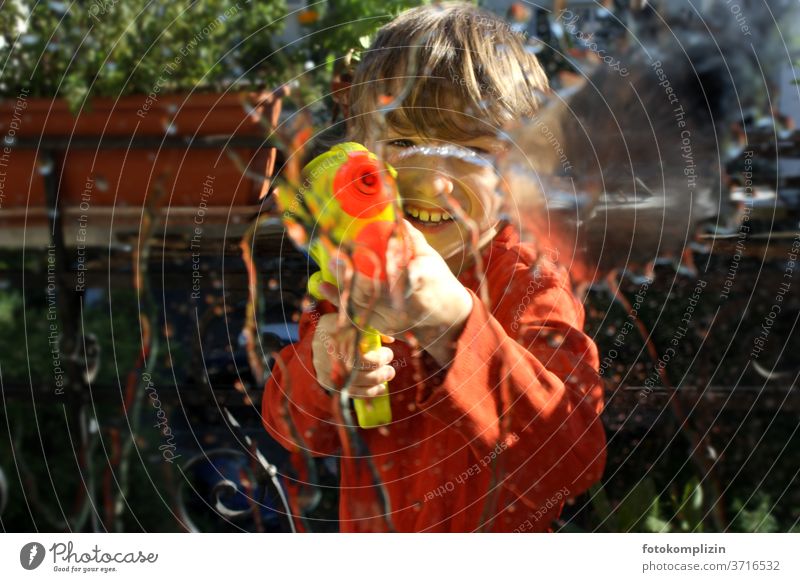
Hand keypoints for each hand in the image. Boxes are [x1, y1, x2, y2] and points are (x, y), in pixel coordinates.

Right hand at [311, 313, 396, 397]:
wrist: (311, 345)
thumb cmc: (334, 330)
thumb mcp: (348, 321)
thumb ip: (369, 329)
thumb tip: (390, 339)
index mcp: (338, 340)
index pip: (362, 355)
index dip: (379, 357)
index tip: (387, 353)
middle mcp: (333, 358)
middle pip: (361, 371)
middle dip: (380, 372)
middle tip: (390, 369)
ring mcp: (331, 372)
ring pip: (357, 383)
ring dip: (377, 382)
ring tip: (387, 377)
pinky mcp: (331, 384)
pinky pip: (352, 392)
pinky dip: (368, 393)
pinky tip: (379, 389)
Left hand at [319, 220, 472, 366]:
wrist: (449, 320)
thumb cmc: (441, 284)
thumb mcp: (433, 260)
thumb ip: (413, 241)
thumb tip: (398, 220)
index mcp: (418, 279)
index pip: (388, 268)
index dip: (367, 261)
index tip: (351, 249)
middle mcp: (404, 302)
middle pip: (370, 287)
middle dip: (348, 273)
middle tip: (332, 259)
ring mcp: (394, 317)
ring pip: (362, 302)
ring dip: (340, 288)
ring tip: (327, 271)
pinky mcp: (386, 327)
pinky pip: (359, 314)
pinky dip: (341, 302)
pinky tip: (327, 289)